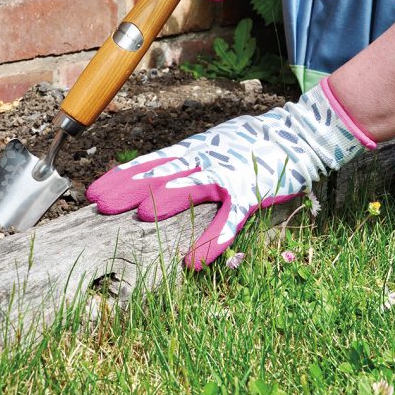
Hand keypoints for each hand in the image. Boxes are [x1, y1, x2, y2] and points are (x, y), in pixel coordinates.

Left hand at [86, 82, 365, 268]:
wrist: (301, 133)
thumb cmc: (258, 140)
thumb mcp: (219, 142)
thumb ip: (195, 158)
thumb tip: (166, 169)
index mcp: (197, 149)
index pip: (152, 162)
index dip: (123, 175)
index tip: (94, 189)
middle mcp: (207, 158)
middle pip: (164, 172)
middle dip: (131, 187)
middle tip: (100, 203)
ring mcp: (230, 174)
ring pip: (193, 187)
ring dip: (167, 201)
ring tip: (140, 217)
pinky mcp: (252, 193)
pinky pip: (230, 219)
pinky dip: (213, 240)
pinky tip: (195, 261)